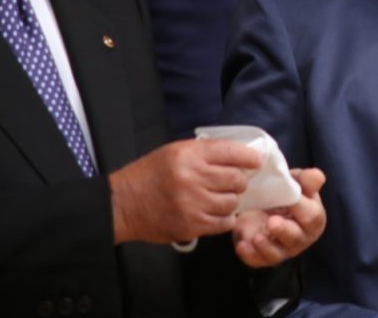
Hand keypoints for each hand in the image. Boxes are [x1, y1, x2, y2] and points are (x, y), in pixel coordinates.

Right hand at [109, 139, 262, 243]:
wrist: (122, 204)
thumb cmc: (150, 174)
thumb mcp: (175, 152)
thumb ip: (205, 153)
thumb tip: (240, 156)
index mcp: (189, 154)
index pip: (232, 152)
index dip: (250, 157)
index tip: (256, 162)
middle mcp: (193, 177)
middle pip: (237, 179)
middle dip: (239, 181)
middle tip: (232, 183)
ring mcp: (193, 204)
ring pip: (232, 202)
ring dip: (230, 201)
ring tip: (218, 198)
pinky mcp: (191, 226)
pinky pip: (224, 223)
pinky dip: (223, 218)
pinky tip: (214, 213)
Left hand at [232, 167, 326, 267]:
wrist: (264, 205)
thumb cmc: (286, 193)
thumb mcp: (296, 182)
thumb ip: (307, 180)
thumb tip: (317, 176)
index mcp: (313, 219)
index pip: (311, 216)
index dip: (301, 208)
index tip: (290, 199)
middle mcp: (300, 238)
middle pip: (295, 238)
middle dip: (283, 231)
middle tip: (272, 222)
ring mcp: (282, 250)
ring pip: (276, 254)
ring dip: (266, 246)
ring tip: (256, 237)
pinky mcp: (263, 257)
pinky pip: (257, 260)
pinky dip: (249, 255)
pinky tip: (242, 245)